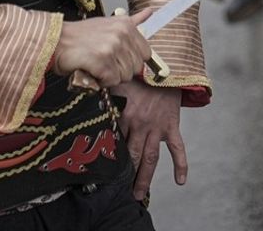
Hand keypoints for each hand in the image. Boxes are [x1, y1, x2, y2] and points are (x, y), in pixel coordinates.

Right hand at [53, 7, 152, 88]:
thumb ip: (131, 21)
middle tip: (103, 61)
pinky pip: (112, 81)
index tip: (117, 57)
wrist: (55, 41)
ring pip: (125, 76)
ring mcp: (112, 47)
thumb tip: (150, 11)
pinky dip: (101, 81)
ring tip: (96, 64)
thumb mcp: (108, 23)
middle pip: (136, 67)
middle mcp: (121, 33)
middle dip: (120, 69)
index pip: (146, 53)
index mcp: (126, 25)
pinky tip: (91, 70)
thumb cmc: (79, 35)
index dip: (131, 60)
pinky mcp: (102, 61)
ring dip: (110, 76)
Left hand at [111, 80, 186, 200]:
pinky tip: (180, 181)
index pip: (113, 140)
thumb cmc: (137, 75)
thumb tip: (82, 93)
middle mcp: (140, 125)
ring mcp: (157, 128)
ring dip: (144, 178)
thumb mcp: (115, 82)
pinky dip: (181, 165)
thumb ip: (100, 92)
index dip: (107, 157)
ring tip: (138, 195)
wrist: (164, 68)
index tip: (99, 172)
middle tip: (119, 192)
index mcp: (124, 115)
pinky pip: (178, 149)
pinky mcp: (171, 127)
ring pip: (150, 159)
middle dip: (125, 175)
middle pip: (131, 155)